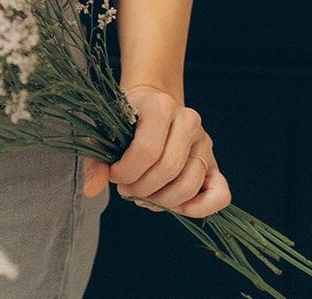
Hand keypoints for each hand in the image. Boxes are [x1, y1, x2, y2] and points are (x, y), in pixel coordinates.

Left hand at [81, 84, 231, 218]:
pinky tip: (174, 205)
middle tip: (127, 189)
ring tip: (145, 195)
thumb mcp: (106, 132)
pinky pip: (220, 194)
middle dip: (142, 188)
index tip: (114, 175)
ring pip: (189, 185)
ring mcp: (204, 142)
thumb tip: (91, 190)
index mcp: (161, 105)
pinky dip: (198, 207)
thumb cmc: (126, 121)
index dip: (127, 172)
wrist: (151, 104)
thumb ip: (95, 161)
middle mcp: (188, 120)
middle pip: (168, 169)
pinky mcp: (214, 163)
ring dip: (162, 201)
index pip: (147, 150)